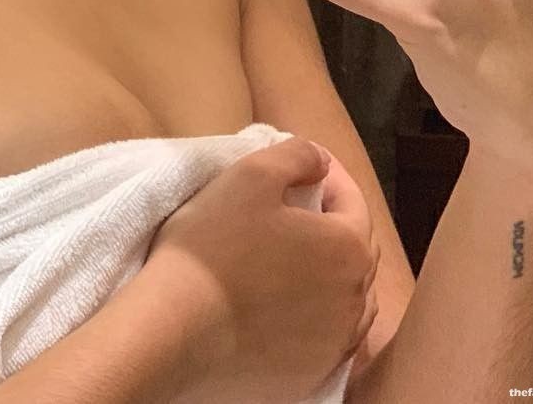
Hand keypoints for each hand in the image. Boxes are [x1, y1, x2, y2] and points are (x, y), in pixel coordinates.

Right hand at [142, 137, 378, 403]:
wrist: (176, 330)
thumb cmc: (215, 245)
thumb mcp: (252, 173)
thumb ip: (298, 155)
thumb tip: (321, 160)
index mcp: (348, 249)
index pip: (354, 201)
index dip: (330, 177)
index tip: (305, 168)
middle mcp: (356, 301)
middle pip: (356, 250)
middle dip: (333, 221)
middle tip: (298, 206)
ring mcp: (336, 346)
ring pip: (349, 298)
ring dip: (332, 272)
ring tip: (297, 257)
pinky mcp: (311, 376)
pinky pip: (328, 337)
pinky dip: (317, 315)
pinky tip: (286, 304)